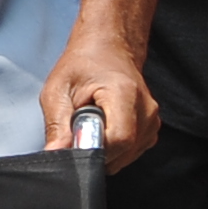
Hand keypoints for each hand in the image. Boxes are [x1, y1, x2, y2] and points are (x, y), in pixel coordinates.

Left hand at [35, 29, 158, 168]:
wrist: (107, 51)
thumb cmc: (83, 66)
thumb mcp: (57, 90)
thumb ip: (57, 125)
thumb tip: (56, 154)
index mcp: (124, 93)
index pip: (118, 139)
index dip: (93, 148)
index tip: (75, 140)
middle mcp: (145, 108)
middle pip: (122, 151)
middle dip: (94, 149)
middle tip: (79, 128)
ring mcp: (151, 121)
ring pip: (124, 156)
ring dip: (102, 149)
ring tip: (92, 123)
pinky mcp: (150, 131)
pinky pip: (129, 154)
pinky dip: (112, 148)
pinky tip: (104, 128)